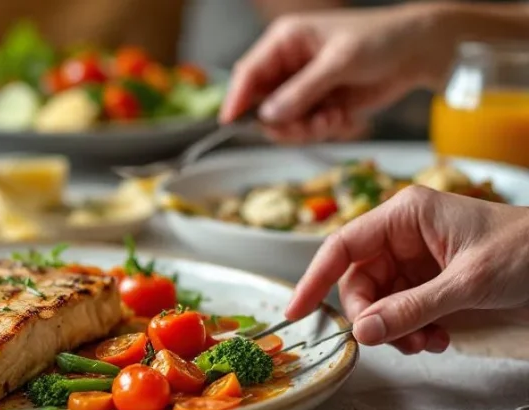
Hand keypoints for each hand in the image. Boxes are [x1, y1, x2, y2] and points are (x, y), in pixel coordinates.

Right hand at [220, 3, 454, 142]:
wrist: (420, 52)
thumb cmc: (381, 40)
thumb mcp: (340, 61)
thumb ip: (302, 90)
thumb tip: (268, 116)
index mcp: (285, 41)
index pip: (248, 72)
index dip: (237, 99)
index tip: (229, 123)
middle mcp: (289, 65)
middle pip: (262, 105)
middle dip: (284, 121)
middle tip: (311, 125)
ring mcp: (304, 88)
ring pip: (283, 122)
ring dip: (306, 129)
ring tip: (334, 120)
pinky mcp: (320, 105)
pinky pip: (306, 128)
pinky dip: (324, 130)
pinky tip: (344, 118)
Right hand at [286, 187, 528, 353]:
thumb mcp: (469, 281)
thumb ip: (412, 308)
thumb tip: (363, 331)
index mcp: (406, 215)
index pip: (342, 247)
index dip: (315, 279)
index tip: (297, 312)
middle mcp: (405, 235)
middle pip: (359, 281)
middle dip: (373, 316)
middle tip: (392, 341)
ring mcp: (418, 259)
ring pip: (380, 302)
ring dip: (396, 329)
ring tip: (427, 344)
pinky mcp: (431, 282)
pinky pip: (403, 311)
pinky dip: (413, 331)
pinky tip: (438, 339)